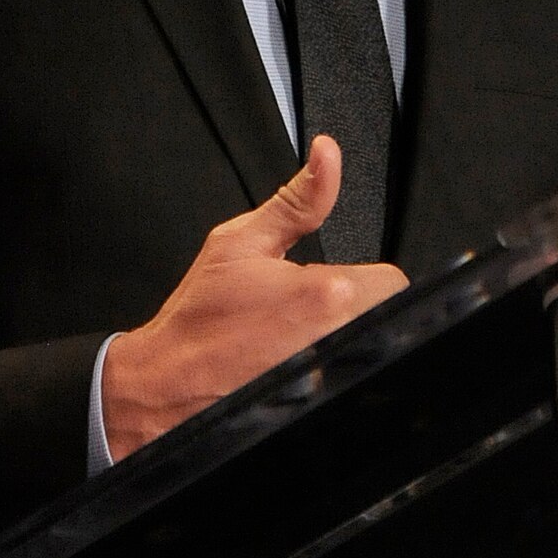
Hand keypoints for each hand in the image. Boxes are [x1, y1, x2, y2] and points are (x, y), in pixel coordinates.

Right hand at [100, 135, 407, 461]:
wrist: (167, 380)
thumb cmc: (200, 315)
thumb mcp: (241, 241)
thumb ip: (298, 199)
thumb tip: (328, 155)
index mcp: (324, 294)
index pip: (391, 279)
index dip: (360, 275)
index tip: (328, 280)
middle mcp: (335, 339)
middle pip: (385, 315)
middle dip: (354, 306)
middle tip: (306, 306)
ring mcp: (329, 377)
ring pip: (367, 347)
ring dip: (342, 337)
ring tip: (293, 334)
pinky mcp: (319, 402)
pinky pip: (344, 378)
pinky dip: (325, 369)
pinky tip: (289, 362)